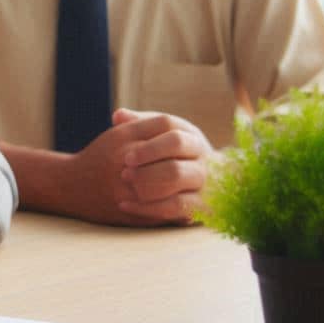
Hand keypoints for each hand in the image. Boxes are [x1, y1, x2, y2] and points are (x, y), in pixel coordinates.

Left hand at [112, 108, 214, 223]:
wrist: (200, 184)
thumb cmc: (167, 155)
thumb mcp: (157, 137)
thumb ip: (137, 124)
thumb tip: (118, 115)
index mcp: (189, 134)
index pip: (169, 128)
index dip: (148, 144)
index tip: (127, 157)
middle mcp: (202, 154)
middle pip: (176, 151)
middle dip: (147, 164)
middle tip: (124, 174)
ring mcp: (205, 180)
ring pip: (177, 177)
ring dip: (148, 183)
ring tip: (127, 188)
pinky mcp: (203, 205)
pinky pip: (177, 207)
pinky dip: (148, 207)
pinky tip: (125, 206)